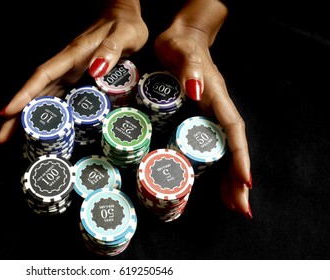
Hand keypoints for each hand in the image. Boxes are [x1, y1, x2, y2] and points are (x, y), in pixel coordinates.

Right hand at [0, 0, 147, 143]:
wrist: (122, 15)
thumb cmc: (124, 25)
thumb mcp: (124, 35)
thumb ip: (111, 50)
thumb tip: (96, 69)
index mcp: (73, 56)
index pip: (42, 77)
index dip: (24, 95)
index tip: (7, 112)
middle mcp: (65, 66)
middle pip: (34, 92)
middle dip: (15, 114)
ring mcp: (68, 73)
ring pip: (40, 97)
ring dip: (23, 117)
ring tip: (6, 137)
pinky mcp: (74, 78)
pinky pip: (53, 98)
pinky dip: (42, 113)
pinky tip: (35, 127)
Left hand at [154, 22, 252, 218]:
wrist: (176, 37)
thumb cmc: (180, 45)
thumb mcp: (182, 52)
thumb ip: (189, 68)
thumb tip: (196, 90)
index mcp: (216, 97)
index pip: (233, 131)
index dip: (239, 157)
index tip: (245, 182)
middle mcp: (216, 110)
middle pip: (232, 149)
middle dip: (237, 179)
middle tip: (241, 208)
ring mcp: (207, 115)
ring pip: (223, 152)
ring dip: (229, 179)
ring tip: (233, 206)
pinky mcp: (196, 118)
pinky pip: (208, 148)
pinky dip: (213, 168)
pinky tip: (212, 185)